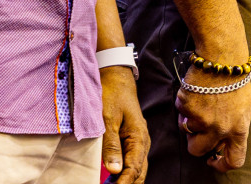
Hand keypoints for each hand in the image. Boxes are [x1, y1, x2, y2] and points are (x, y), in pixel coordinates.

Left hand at [101, 66, 148, 183]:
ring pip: (137, 169)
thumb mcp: (107, 119)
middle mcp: (142, 142)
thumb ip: (111, 145)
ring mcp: (138, 142)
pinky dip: (125, 173)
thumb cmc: (111, 95)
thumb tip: (114, 170)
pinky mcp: (131, 140)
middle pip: (139, 173)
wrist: (116, 77)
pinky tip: (114, 180)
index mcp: (139, 137)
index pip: (134, 169)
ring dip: (127, 181)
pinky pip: (132, 161)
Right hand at [174, 68, 250, 172]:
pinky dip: (184, 104)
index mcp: (239, 129)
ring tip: (198, 103)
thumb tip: (223, 143)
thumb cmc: (235, 80)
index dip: (221, 165)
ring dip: (188, 120)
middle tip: (196, 130)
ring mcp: (201, 118)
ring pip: (186, 130)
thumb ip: (235, 128)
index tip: (213, 161)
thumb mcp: (245, 108)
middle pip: (197, 150)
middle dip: (194, 142)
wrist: (222, 58)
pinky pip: (180, 112)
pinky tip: (194, 91)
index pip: (234, 160)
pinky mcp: (187, 106)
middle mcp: (220, 128)